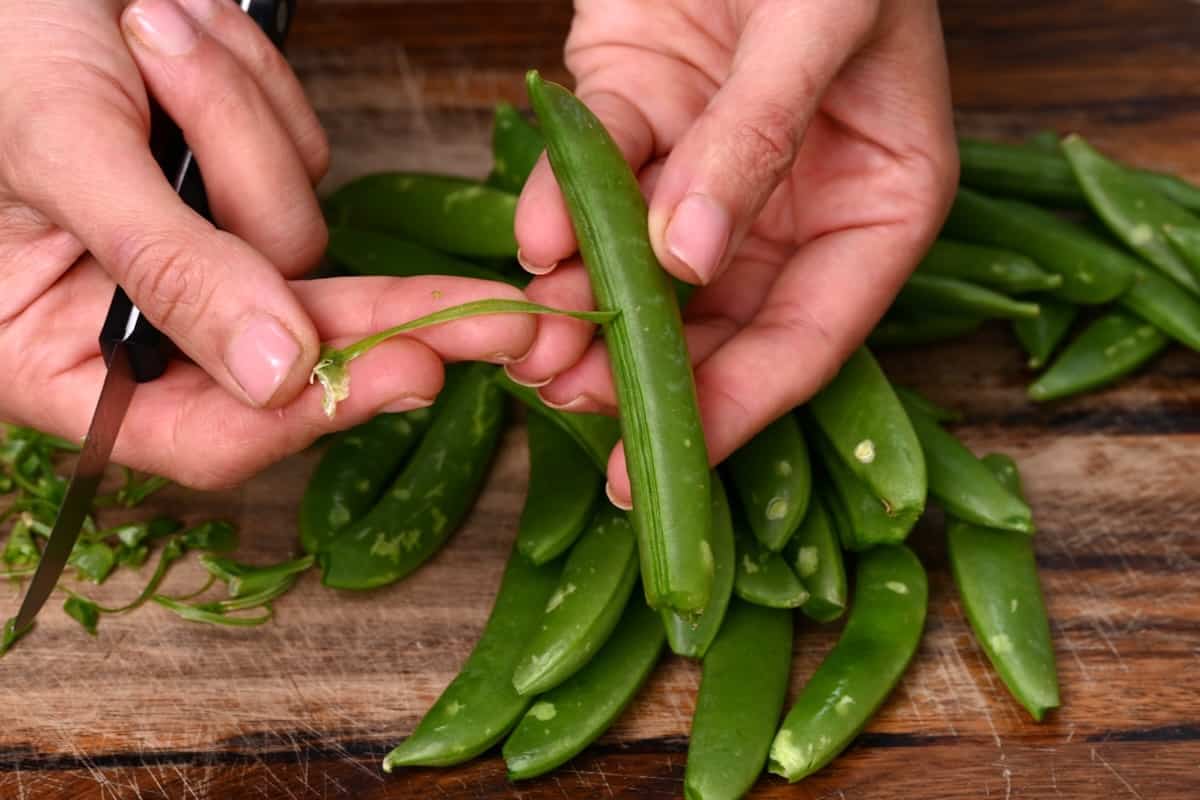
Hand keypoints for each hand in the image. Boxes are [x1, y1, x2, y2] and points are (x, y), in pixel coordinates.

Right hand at [0, 0, 533, 487]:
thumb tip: (278, 375)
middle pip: (292, 352)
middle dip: (383, 316)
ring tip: (153, 34)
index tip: (411, 371)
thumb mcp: (65, 153)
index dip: (312, 413)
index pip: (205, 432)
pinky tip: (180, 36)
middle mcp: (136, 320)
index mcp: (60, 356)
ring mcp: (195, 253)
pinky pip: (297, 160)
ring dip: (241, 130)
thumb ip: (170, 268)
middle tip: (495, 322)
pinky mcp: (230, 190)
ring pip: (295, 234)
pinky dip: (255, 96)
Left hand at [508, 0, 957, 505]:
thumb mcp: (820, 22)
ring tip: (532, 343)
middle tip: (568, 401)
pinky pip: (593, 176)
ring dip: (583, 305)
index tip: (662, 465)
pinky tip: (529, 236)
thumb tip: (690, 261)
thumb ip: (757, 139)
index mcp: (877, 204)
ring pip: (640, 265)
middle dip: (637, 368)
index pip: (808, 336)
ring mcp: (708, 169)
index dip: (736, 408)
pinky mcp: (639, 118)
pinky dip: (555, 206)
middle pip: (713, 321)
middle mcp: (790, 204)